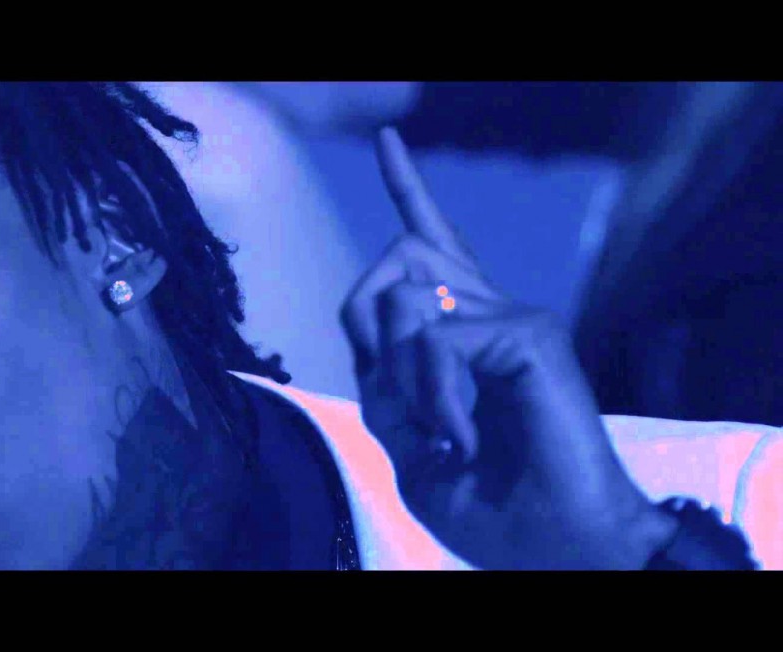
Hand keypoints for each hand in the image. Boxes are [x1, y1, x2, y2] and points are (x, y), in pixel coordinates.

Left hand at [340, 128, 676, 569]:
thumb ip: (389, 376)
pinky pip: (434, 343)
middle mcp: (491, 310)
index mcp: (467, 330)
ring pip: (405, 303)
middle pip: (396, 260)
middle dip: (371, 330)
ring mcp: (513, 316)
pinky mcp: (529, 332)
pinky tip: (464, 436)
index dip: (407, 189)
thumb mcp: (410, 444)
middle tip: (411, 410)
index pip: (431, 245)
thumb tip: (391, 311)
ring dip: (403, 381)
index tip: (388, 140)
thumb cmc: (492, 505)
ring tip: (448, 433)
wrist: (555, 549)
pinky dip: (431, 399)